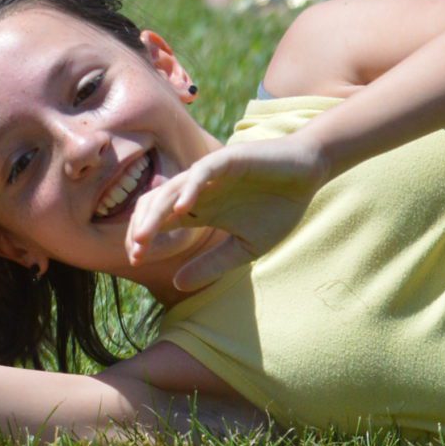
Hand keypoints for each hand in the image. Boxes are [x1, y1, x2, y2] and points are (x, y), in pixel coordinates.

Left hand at [125, 133, 331, 291]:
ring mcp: (209, 174)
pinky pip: (201, 172)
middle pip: (154, 206)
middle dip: (141, 228)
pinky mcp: (226, 160)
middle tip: (136, 252)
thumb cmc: (279, 208)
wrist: (308, 175)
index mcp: (199, 210)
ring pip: (170, 190)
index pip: (158, 222)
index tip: (138, 261)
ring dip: (154, 213)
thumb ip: (212, 264)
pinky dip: (189, 188)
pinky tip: (181, 209)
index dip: (144, 239)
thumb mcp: (245, 248)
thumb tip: (176, 285)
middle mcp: (197, 191)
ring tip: (144, 236)